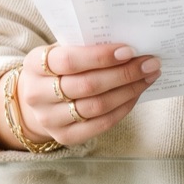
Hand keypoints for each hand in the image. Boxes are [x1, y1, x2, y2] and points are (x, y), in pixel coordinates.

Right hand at [20, 44, 161, 145]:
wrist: (37, 99)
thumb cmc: (56, 69)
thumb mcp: (60, 51)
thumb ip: (85, 47)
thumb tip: (128, 46)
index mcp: (34, 65)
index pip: (69, 60)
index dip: (101, 56)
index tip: (130, 50)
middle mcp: (37, 94)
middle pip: (87, 85)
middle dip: (124, 73)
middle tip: (150, 63)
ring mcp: (49, 119)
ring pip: (97, 106)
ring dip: (128, 91)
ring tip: (148, 77)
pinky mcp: (64, 137)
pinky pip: (101, 124)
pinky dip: (123, 108)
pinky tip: (136, 94)